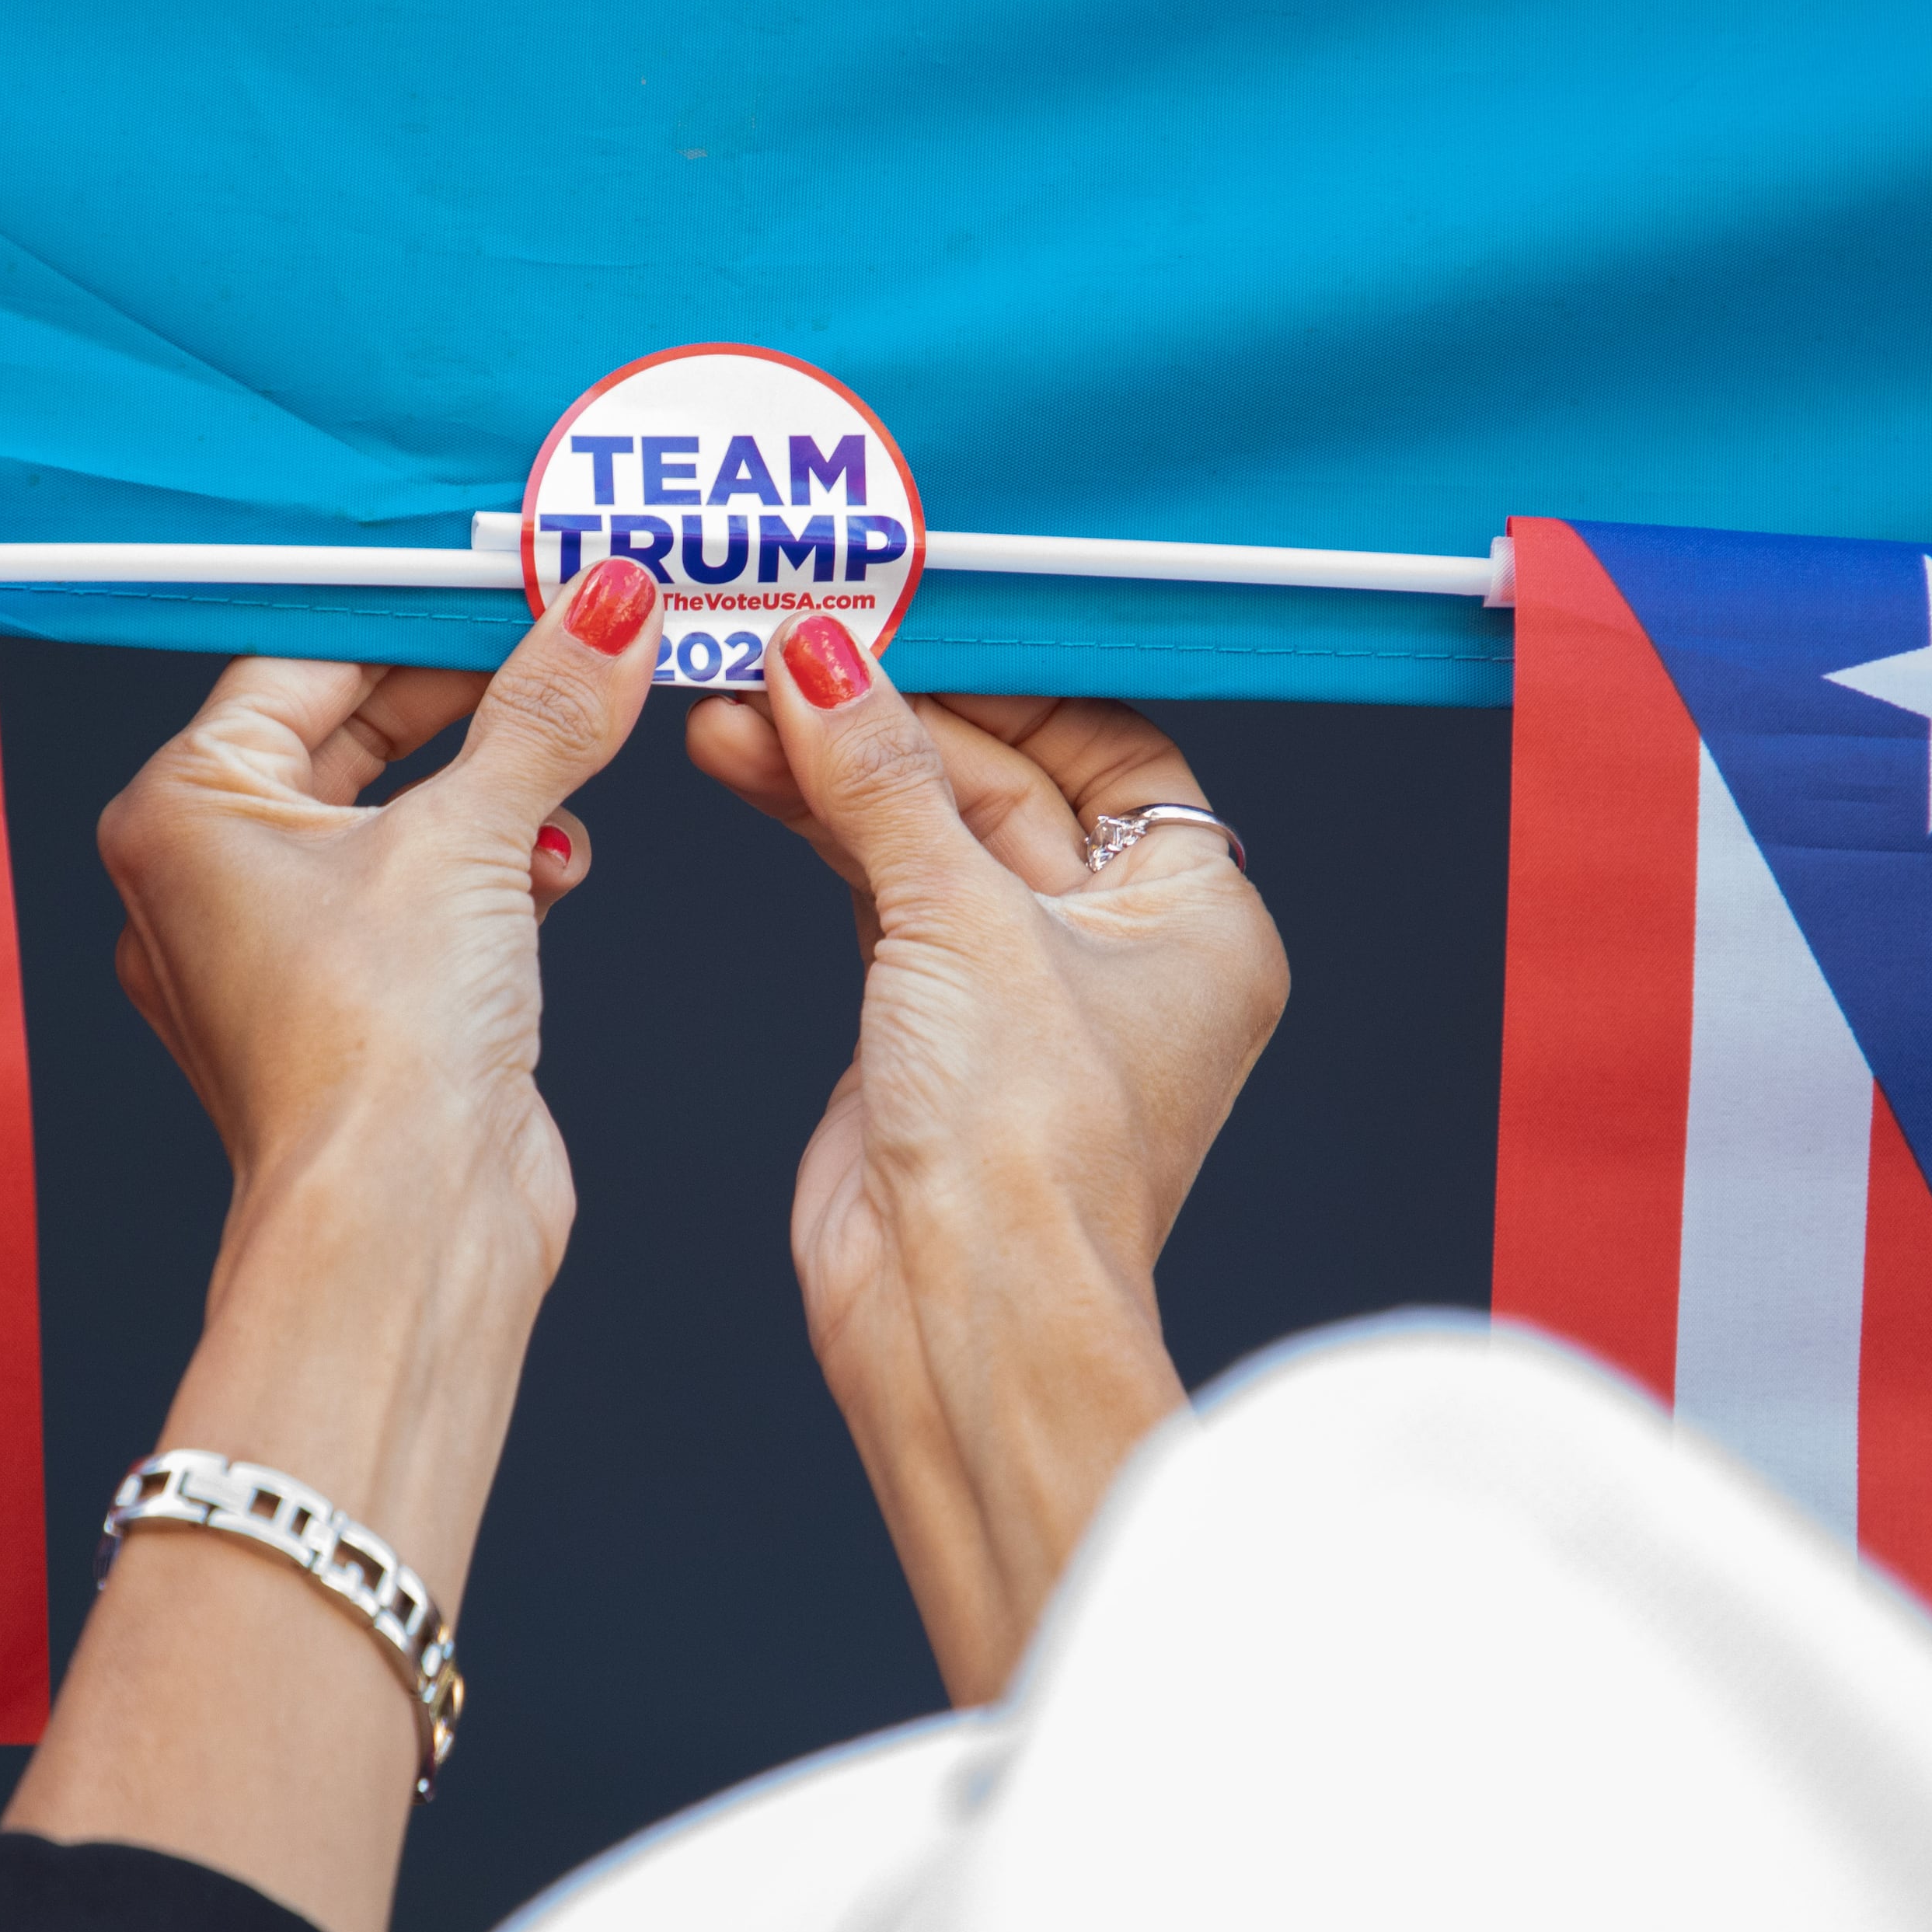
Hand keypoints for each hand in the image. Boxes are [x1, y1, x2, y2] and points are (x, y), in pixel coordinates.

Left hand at [6, 559, 663, 1931]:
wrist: (407, 1232)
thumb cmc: (377, 1055)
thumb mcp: (479, 837)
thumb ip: (548, 708)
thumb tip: (612, 603)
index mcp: (184, 811)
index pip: (307, 658)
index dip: (425, 611)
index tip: (522, 570)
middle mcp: (211, 876)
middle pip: (354, 729)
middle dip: (476, 691)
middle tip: (577, 632)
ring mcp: (283, 948)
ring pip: (404, 812)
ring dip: (500, 780)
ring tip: (584, 735)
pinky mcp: (361, 1006)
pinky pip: (430, 891)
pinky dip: (501, 863)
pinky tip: (563, 857)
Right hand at [689, 616, 1286, 1700]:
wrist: (958, 1313)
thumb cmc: (1026, 1147)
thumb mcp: (956, 915)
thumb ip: (881, 774)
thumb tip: (823, 653)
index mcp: (1197, 915)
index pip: (1109, 745)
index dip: (1004, 680)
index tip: (904, 619)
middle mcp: (1119, 949)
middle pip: (1001, 782)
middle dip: (886, 719)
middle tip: (787, 648)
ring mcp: (1020, 991)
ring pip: (923, 836)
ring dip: (830, 768)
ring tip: (734, 703)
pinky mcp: (928, 1027)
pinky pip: (874, 892)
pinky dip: (815, 829)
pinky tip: (746, 764)